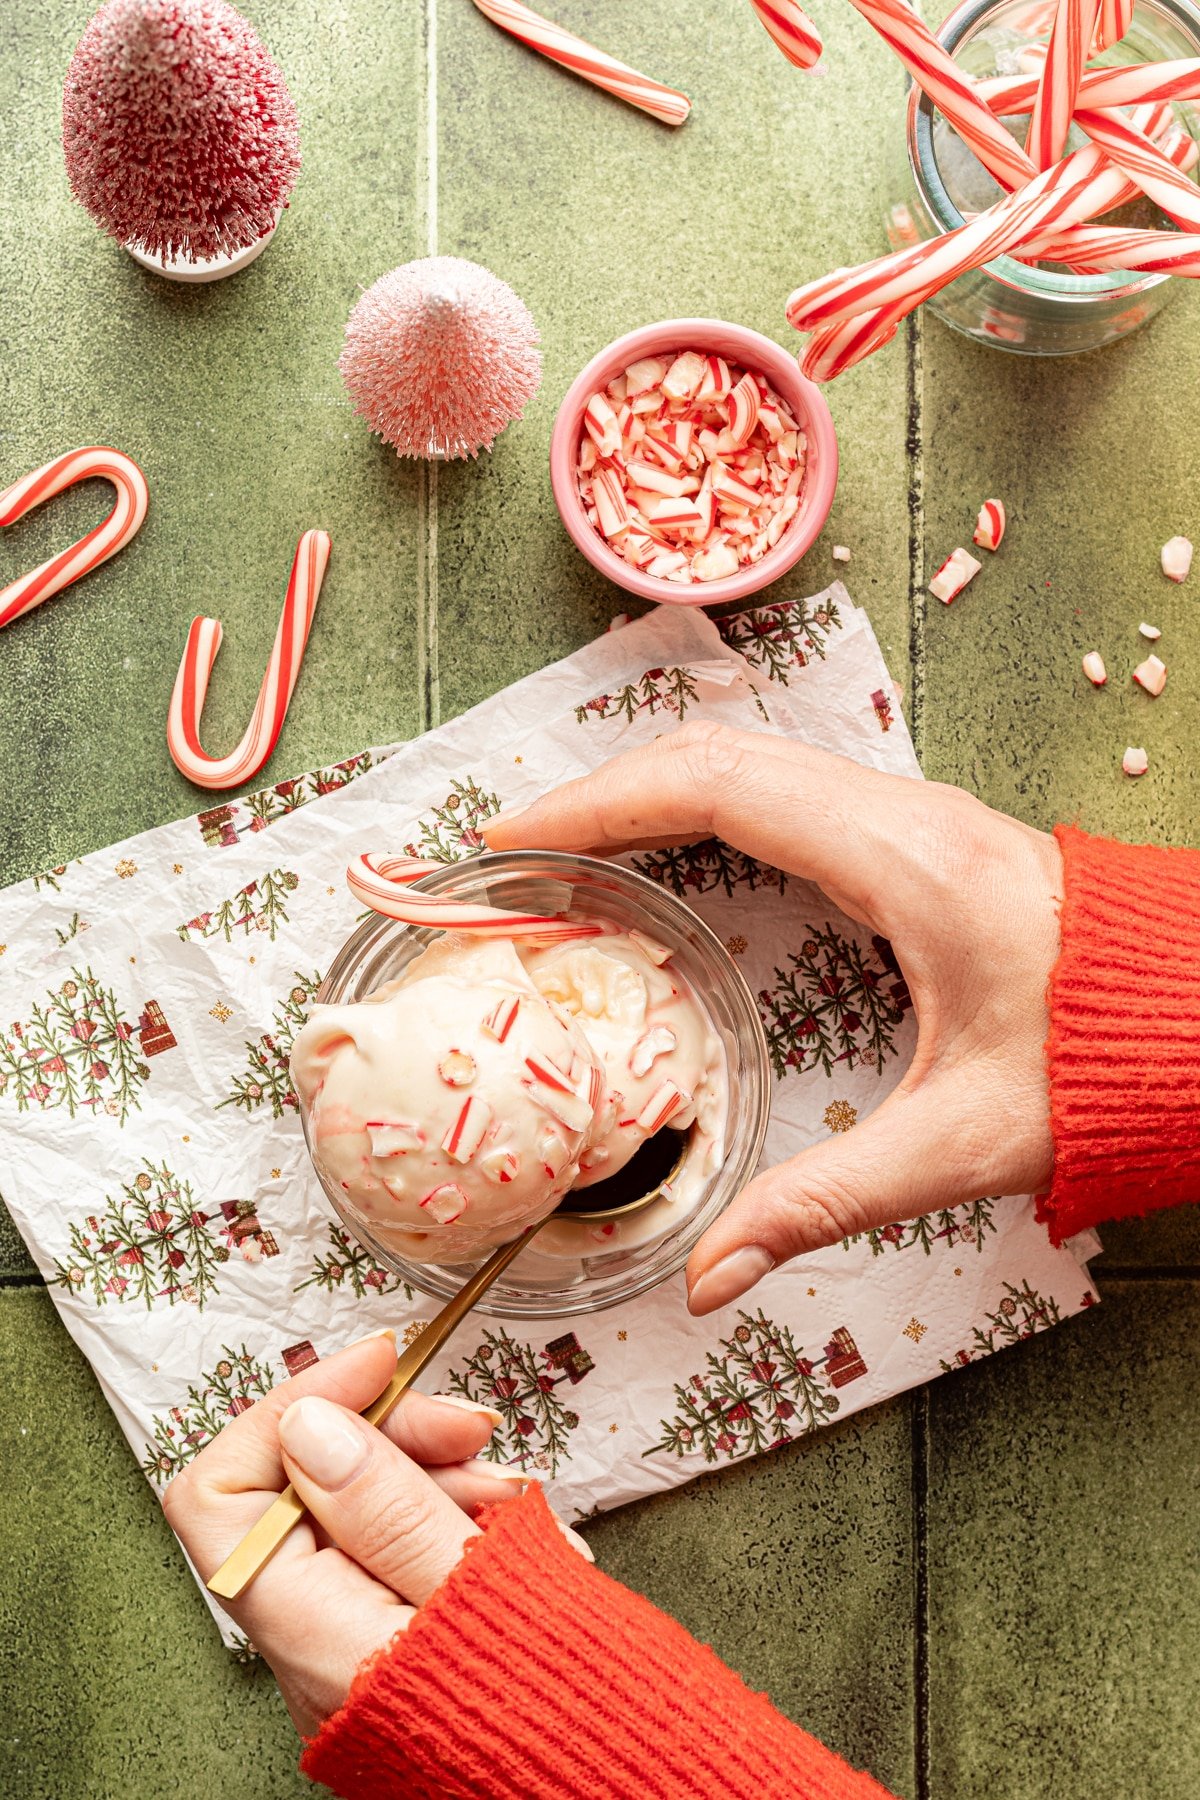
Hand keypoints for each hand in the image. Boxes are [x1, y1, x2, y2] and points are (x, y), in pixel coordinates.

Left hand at [164, 1334, 581, 1735]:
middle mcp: (318, 1646)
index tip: (377, 1367)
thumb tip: (308, 1424)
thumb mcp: (474, 1586)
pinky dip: (466, 1528)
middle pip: (309, 1490)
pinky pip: (412, 1558)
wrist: (624, 1789)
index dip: (291, 1409)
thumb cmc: (555, 1713)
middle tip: (473, 1428)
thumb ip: (385, 1504)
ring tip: (520, 1504)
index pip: (223, 1494)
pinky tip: (526, 1540)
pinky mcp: (407, 1649)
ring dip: (447, 1482)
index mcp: (310, 1631)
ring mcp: (361, 1650)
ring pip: (370, 1516)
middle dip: (397, 1439)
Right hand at [485, 721, 1061, 1313]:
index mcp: (904, 861)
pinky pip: (782, 790)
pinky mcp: (917, 835)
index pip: (716, 788)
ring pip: (749, 761)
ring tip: (565, 850)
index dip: (599, 805)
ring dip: (648, 793)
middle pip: (716, 754)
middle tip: (513, 852)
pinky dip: (701, 808)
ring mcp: (912, 813)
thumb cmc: (1106, 1062)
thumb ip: (824, 1205)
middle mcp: (902, 812)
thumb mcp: (960, 1143)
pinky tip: (663, 855)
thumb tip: (710, 1279)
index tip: (514, 839)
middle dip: (602, 794)